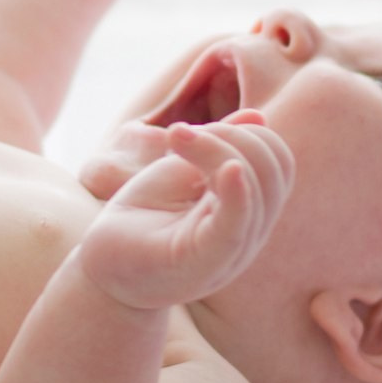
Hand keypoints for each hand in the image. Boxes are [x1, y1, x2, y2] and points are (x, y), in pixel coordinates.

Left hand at [78, 113, 290, 310]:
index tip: (197, 129)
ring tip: (175, 139)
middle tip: (179, 134)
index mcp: (248, 211)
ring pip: (258, 191)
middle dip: (234, 136)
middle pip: (275, 171)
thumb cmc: (143, 217)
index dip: (249, 133)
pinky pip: (236, 227)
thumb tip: (257, 117)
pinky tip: (227, 169)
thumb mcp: (182, 172)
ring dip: (218, 149)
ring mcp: (229, 253)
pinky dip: (239, 194)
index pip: (279, 162)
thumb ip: (220, 148)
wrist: (102, 263)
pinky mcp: (201, 264)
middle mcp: (248, 235)